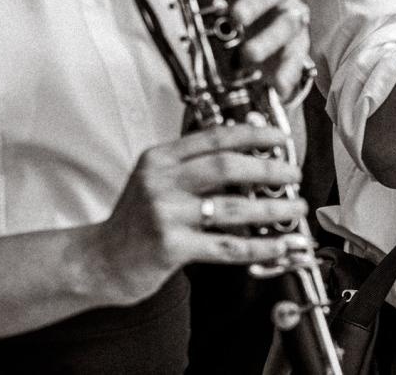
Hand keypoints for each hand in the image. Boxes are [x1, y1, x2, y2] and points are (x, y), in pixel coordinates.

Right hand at [83, 123, 305, 305]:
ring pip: (233, 207)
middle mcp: (161, 182)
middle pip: (227, 166)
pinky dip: (259, 246)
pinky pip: (227, 245)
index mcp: (160, 158)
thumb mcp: (157, 180)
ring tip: (295, 207)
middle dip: (269, 168)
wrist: (100, 260)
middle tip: (293, 174)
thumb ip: (195, 164)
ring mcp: (165, 214)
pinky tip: (278, 244)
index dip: (254, 135)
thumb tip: (250, 150)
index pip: (215, 137)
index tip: (280, 137)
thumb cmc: (136, 220)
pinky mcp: (171, 247)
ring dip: (272, 208)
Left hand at [202, 0, 312, 100]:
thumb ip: (201, 0)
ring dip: (269, 38)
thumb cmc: (239, 13)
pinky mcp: (299, 43)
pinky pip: (297, 56)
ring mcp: (291, 15)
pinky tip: (278, 83)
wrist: (265, 38)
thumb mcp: (220, 2)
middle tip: (237, 16)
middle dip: (254, 2)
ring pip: (287, 22)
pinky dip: (288, 70)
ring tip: (250, 54)